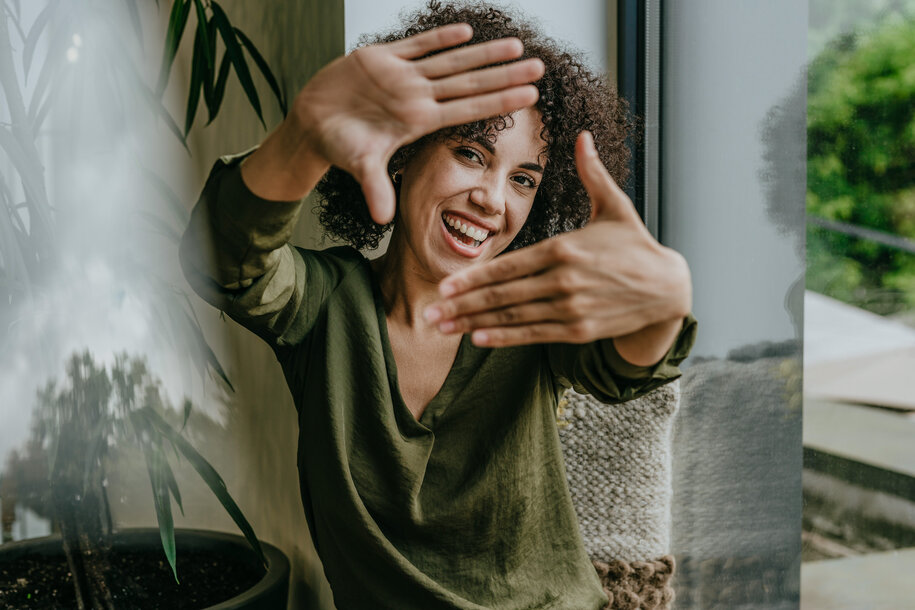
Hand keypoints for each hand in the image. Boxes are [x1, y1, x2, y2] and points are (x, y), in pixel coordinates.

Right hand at [288, 24, 543, 223]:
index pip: (469, 109)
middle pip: (471, 83)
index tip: (531, 96)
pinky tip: (466, 31)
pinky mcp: (381, 58)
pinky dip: (439, 37)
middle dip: (506, 75)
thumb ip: (374, 188)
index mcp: (418, 120)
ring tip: (517, 46)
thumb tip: (383, 219)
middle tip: (541, 67)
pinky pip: (417, 45)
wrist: (312, 125)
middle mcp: (417, 97)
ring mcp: (402, 76)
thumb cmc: (336, 145)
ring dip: (484, 53)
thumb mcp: (358, 166)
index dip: (500, 100)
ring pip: (451, 61)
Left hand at [424, 132, 691, 356]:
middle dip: (462, 305)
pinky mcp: (579, 330)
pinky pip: (534, 335)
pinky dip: (504, 338)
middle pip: (502, 295)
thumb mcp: (615, 206)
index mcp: (564, 248)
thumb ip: (591, 173)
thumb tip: (582, 135)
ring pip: (513, 317)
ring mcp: (571, 308)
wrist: (668, 288)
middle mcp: (563, 280)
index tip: (445, 284)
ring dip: (474, 323)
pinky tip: (477, 338)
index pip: (509, 265)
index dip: (474, 277)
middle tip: (429, 312)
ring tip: (442, 328)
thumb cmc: (635, 244)